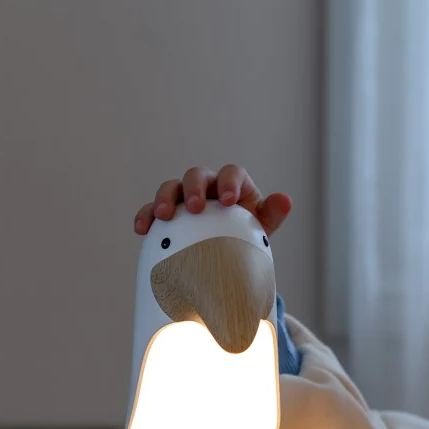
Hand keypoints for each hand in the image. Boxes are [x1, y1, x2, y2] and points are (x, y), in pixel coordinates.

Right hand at [135, 164, 291, 236]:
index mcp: (232, 185)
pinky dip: (146, 216)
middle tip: (195, 207)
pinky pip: (151, 210)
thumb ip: (272, 213)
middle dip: (194, 188)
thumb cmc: (246, 237)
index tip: (229, 201)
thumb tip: (286, 199)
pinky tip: (142, 229)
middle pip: (196, 175)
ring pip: (171, 187)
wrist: (226, 256)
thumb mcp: (261, 227)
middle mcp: (206, 186)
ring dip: (165, 198)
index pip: (231, 173)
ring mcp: (183, 199)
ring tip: (164, 216)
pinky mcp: (166, 215)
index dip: (229, 182)